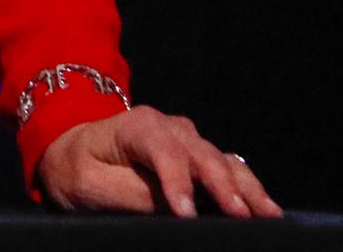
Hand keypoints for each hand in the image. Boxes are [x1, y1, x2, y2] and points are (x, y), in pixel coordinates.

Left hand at [37, 106, 279, 217]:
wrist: (74, 151)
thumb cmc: (77, 166)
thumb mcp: (87, 182)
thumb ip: (127, 192)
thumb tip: (170, 209)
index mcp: (135, 125)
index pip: (163, 151)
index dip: (177, 182)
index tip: (187, 214)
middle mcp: (168, 126)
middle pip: (202, 154)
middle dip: (223, 185)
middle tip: (241, 216)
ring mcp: (187, 139)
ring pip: (223, 160)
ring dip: (246, 188)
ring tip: (268, 215)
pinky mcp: (198, 156)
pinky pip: (229, 168)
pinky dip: (247, 187)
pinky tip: (266, 209)